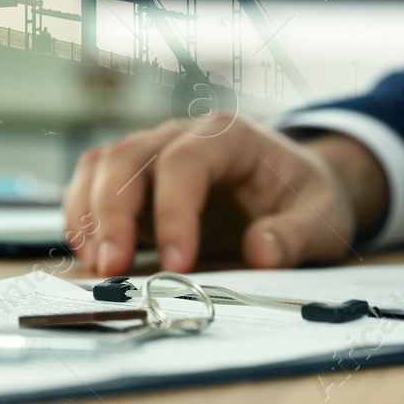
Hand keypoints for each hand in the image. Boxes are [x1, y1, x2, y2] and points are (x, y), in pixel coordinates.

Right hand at [60, 116, 388, 275]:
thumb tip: (260, 253)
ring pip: (102, 165)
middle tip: (112, 268)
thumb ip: (295, 234)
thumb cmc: (304, 196)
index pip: (186, 162)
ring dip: (90, 213)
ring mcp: (154, 152)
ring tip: (97, 265)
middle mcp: (182, 135)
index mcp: (229, 136)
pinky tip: (90, 253)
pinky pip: (93, 183)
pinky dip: (82, 214)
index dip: (174, 211)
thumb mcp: (321, 217)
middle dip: (113, 213)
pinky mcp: (136, 180)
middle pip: (129, 157)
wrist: (294, 184)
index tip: (176, 263)